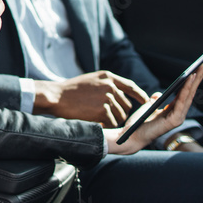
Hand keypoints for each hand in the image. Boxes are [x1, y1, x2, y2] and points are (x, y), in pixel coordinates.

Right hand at [34, 70, 149, 126]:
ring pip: (120, 116)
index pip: (130, 86)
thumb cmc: (71, 90)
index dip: (139, 95)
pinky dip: (105, 125)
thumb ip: (106, 84)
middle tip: (110, 117)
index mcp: (108, 77)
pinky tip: (95, 121)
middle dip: (121, 113)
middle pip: (126, 105)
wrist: (57, 96)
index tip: (145, 101)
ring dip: (112, 120)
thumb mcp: (91, 80)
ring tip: (98, 118)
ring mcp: (107, 98)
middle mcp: (110, 86)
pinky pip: (112, 122)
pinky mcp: (103, 110)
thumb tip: (120, 95)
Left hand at [103, 59, 202, 154]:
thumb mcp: (148, 107)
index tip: (202, 63)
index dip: (195, 77)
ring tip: (202, 65)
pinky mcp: (175, 120)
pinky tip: (190, 77)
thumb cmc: (139, 123)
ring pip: (189, 94)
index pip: (187, 90)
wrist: (131, 137)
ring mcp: (179, 117)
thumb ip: (155, 100)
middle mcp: (179, 113)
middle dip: (200, 74)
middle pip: (191, 90)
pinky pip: (182, 101)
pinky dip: (186, 88)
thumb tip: (158, 94)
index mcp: (174, 109)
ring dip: (196, 78)